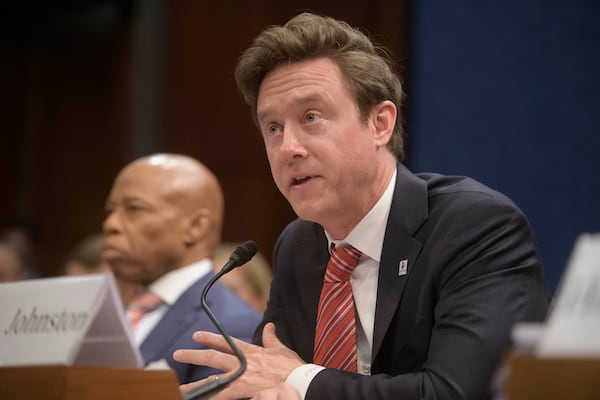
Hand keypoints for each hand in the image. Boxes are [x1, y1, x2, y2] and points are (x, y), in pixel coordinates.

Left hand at [174, 322, 304, 398]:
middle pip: (213, 357)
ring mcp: (241, 378)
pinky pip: (223, 396)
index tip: (196, 336)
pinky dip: (211, 398)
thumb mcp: (281, 349)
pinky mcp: (244, 391)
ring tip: (179, 387)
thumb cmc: (291, 366)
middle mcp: (242, 363)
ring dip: (195, 384)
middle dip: (194, 355)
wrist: (298, 380)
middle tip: (177, 354)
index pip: (225, 341)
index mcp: (250, 352)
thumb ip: (271, 339)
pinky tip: (200, 399)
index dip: (210, 338)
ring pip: (213, 379)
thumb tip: (269, 326)